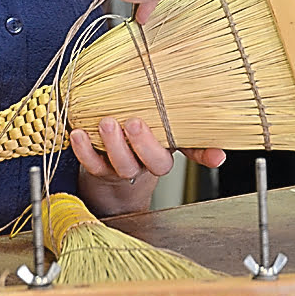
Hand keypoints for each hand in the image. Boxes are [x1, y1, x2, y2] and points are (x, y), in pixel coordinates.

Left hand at [70, 116, 225, 215]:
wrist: (108, 174)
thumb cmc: (136, 139)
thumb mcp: (161, 130)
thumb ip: (183, 124)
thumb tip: (213, 130)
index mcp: (164, 152)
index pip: (190, 152)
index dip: (203, 155)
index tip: (216, 157)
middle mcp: (146, 164)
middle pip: (153, 161)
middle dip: (145, 143)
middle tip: (135, 122)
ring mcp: (122, 169)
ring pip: (122, 164)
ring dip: (114, 144)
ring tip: (106, 123)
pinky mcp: (98, 171)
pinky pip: (92, 165)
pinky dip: (84, 150)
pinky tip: (78, 133)